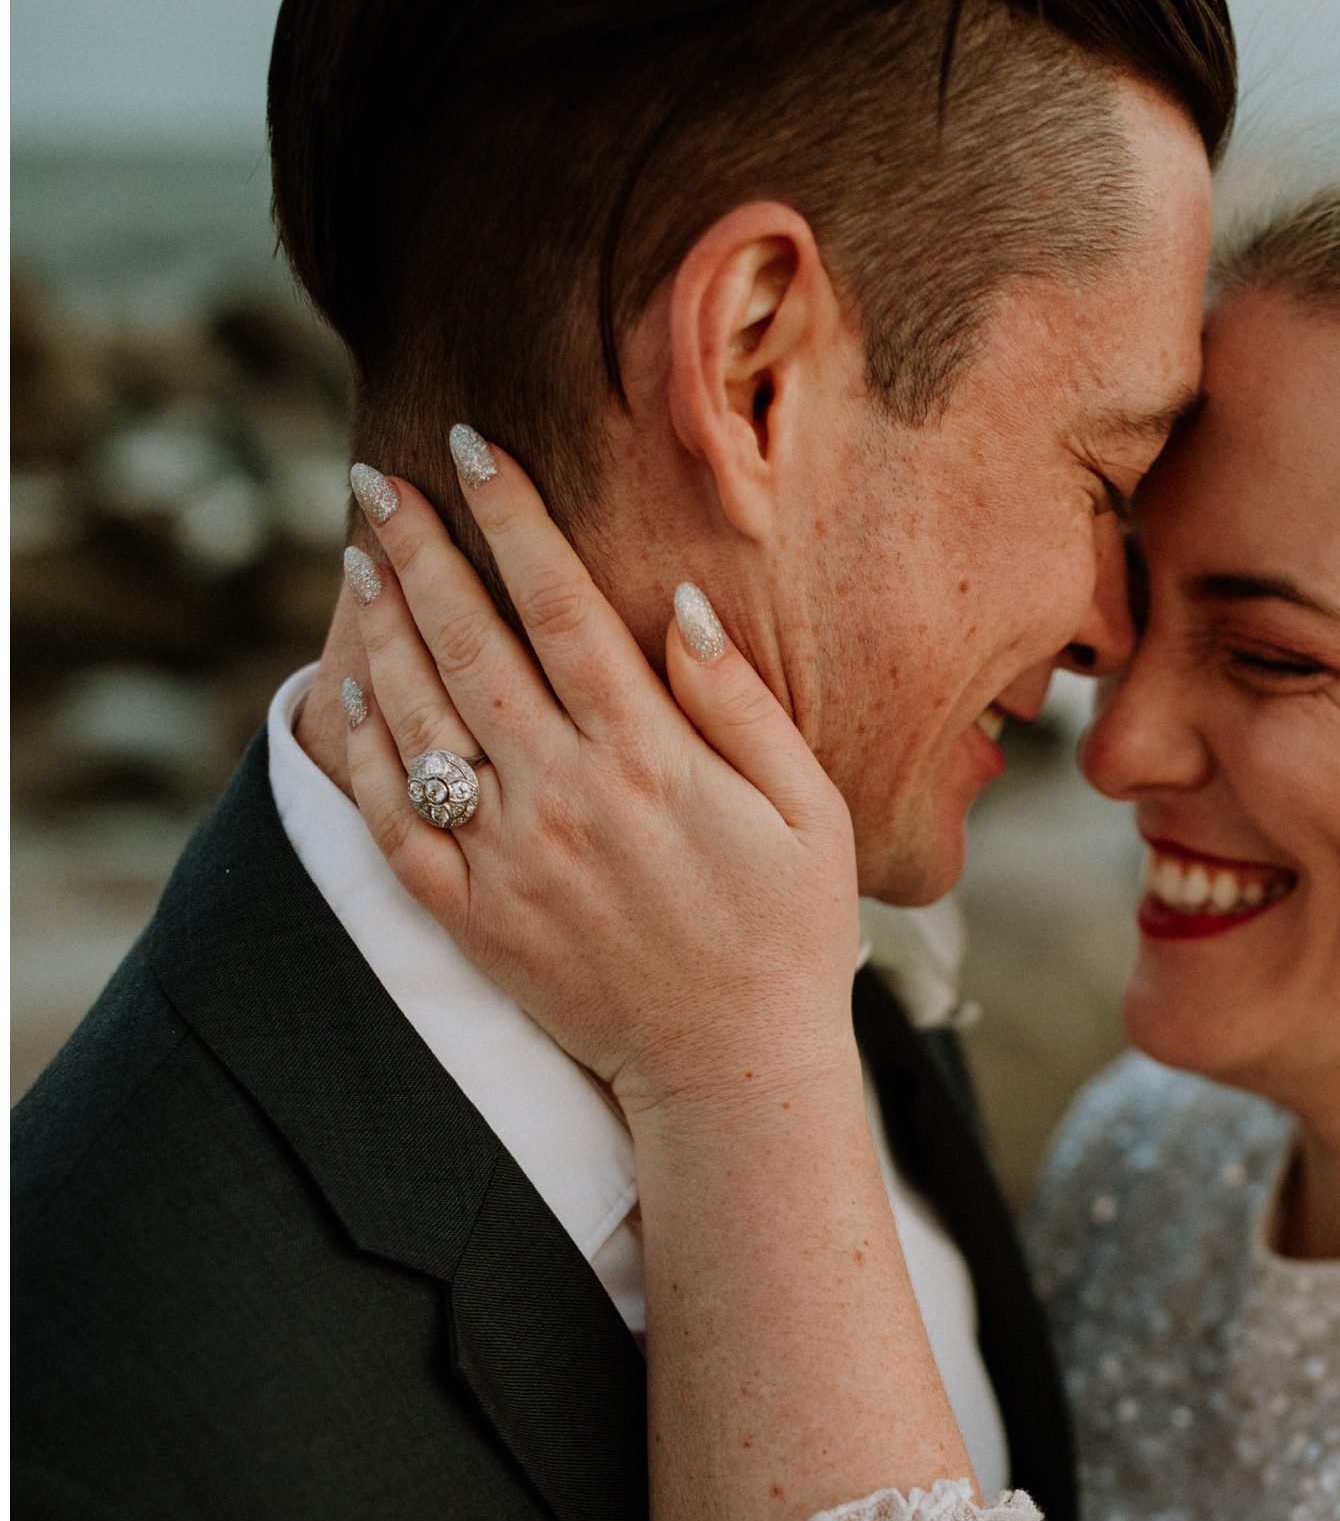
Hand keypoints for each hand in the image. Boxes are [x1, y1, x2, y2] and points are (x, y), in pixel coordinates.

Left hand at [340, 441, 859, 1121]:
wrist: (732, 1071)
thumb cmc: (787, 933)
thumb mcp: (807, 811)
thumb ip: (744, 706)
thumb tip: (681, 604)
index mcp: (649, 757)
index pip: (560, 606)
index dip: (511, 518)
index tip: (471, 448)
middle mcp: (566, 796)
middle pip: (470, 642)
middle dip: (419, 549)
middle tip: (375, 479)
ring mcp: (509, 858)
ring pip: (419, 719)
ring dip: (381, 630)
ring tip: (358, 560)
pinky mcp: (473, 918)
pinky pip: (393, 821)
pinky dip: (364, 752)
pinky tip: (351, 694)